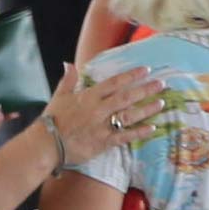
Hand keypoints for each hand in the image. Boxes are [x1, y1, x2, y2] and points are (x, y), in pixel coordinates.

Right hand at [42, 62, 166, 166]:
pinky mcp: (103, 142)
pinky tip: (152, 128)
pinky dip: (139, 133)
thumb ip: (68, 80)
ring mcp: (102, 126)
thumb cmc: (52, 120)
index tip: (146, 70)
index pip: (114, 83)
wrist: (46, 145)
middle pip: (126, 97)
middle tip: (162, 84)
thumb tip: (69, 64)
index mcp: (88, 97)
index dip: (131, 75)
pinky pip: (125, 137)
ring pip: (129, 116)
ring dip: (147, 109)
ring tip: (162, 103)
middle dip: (145, 89)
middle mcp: (98, 110)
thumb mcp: (59, 96)